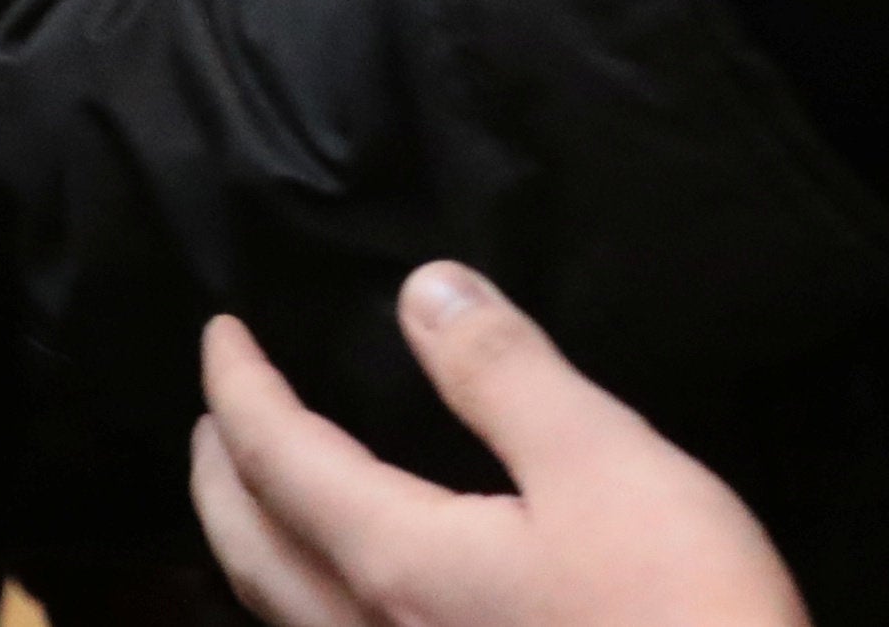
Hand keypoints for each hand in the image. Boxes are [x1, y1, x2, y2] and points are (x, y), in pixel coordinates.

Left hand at [191, 270, 804, 626]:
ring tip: (265, 493)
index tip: (222, 333)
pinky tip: (359, 586)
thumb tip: (424, 292)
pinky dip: (311, 596)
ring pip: (288, 614)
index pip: (279, 460)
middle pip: (253, 553)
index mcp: (398, 561)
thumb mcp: (604, 463)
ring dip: (254, 543)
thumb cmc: (672, 609)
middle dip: (220, 476)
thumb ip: (506, 375)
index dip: (241, 389)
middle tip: (215, 414)